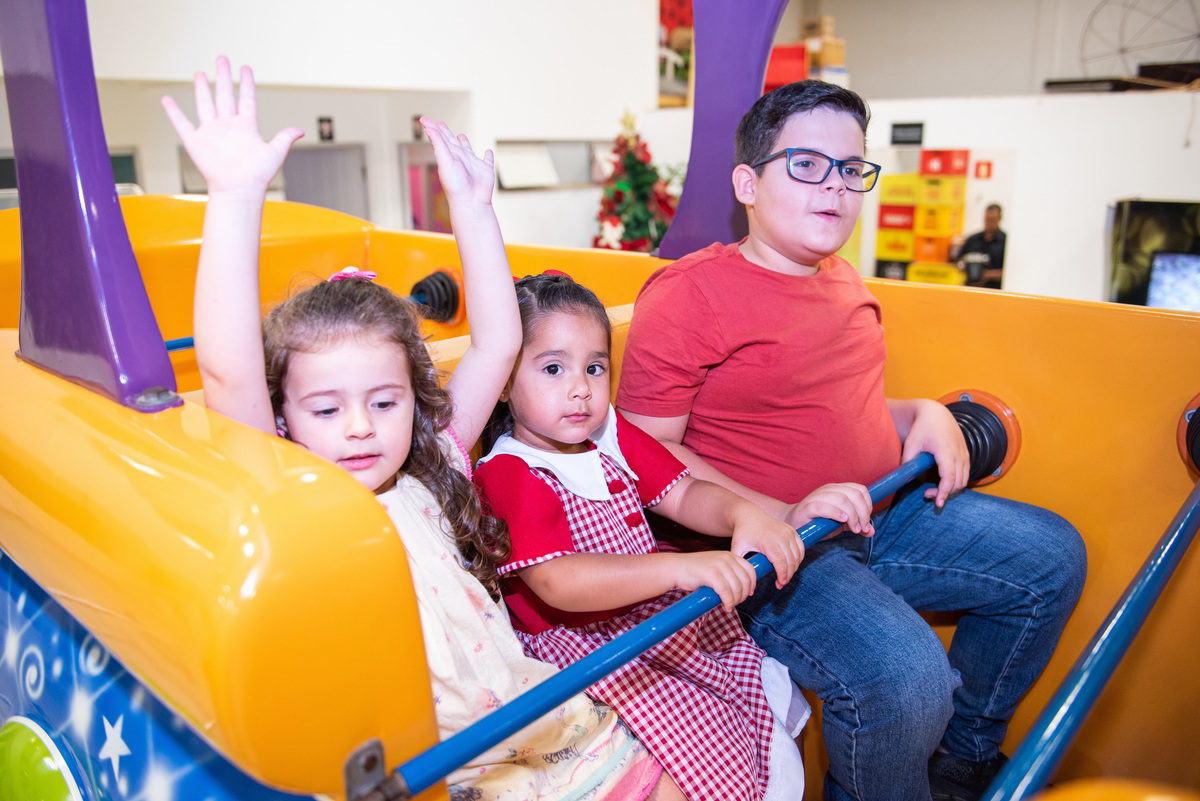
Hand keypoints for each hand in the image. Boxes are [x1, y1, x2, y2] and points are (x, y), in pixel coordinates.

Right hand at [161, 56, 302, 194]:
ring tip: (200, 73)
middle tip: (222, 58)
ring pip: (205, 104)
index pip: (246, 99)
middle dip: (223, 76)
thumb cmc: (257, 176)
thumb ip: (285, 138)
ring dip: (202, 88)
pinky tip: (167, 99)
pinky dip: (173, 112)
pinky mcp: (196, 142)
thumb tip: (301, 130)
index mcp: (246, 127)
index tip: (245, 68)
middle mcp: (228, 126)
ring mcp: (211, 133)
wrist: (239, 190)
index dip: (246, 83)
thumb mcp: (275, 153)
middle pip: (225, 95)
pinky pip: (182, 124)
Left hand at [420, 117, 495, 206]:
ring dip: (465, 143)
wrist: (471, 202)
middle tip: (440, 124)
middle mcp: (460, 158)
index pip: (439, 138)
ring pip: (468, 149)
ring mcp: (472, 164)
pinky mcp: (485, 170)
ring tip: (462, 136)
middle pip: (452, 141)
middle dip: (446, 132)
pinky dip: (489, 156)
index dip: (432, 128)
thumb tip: (429, 129)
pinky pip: (488, 161)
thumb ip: (439, 145)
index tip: (424, 119)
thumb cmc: (456, 185)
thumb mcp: (445, 161)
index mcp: (449, 155)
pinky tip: (488, 153)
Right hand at [672, 551, 756, 609]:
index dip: (752, 584)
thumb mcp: (715, 566)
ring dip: (736, 600)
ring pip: (737, 588)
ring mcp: (719, 565)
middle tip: (736, 602)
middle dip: (743, 595)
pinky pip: (726, 592)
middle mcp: (727, 558)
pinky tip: (726, 607)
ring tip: (729, 605)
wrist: (675, 568)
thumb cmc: (694, 571)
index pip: (750, 570)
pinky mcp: (711, 574)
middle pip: (745, 581)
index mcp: (729, 555)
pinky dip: (728, 602)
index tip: (749, 593)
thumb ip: (728, 572)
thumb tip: (741, 588)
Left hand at [729, 510, 803, 588]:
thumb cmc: (743, 533)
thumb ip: (742, 568)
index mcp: (768, 541)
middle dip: (788, 575)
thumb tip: (749, 591)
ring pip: (797, 556)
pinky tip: (790, 565)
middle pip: (791, 561)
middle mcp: (781, 535)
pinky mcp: (792, 531)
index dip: (783, 575)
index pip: (781, 562)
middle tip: (780, 584)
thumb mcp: (738, 548)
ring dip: (793, 568)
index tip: (779, 584)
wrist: (749, 515)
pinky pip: (801, 549)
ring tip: (784, 576)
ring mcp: (788, 532)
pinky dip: (798, 559)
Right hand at [782, 482, 874, 537]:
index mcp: (838, 489)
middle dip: (863, 513)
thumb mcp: (840, 523)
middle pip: (854, 494)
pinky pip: (824, 506)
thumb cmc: (818, 522)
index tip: (866, 521)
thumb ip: (855, 525)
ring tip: (854, 529)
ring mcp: (818, 496)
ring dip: (853, 516)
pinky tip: (842, 521)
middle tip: (862, 528)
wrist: (794, 523)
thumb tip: (871, 531)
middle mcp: (829, 489)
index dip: (868, 505)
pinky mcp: (808, 506)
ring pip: (842, 499)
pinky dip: (836, 513)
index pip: (860, 490)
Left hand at [900, 399, 968, 507]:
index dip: (945, 492)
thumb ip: (908, 461)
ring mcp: (965, 454)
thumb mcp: (911, 443)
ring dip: (951, 489)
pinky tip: (942, 482)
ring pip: (964, 480)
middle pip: (958, 482)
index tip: (938, 503)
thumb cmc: (922, 427)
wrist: (936, 414)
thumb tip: (903, 479)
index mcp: (946, 450)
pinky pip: (965, 474)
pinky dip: (956, 482)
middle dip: (945, 493)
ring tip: (933, 489)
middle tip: (926, 494)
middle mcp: (959, 453)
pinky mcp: (966, 455)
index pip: (949, 477)